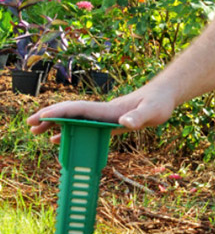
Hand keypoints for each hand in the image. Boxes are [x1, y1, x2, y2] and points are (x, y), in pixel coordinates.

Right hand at [27, 84, 175, 144]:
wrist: (167, 95)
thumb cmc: (160, 103)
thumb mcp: (153, 112)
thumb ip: (139, 118)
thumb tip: (124, 123)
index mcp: (109, 110)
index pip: (79, 110)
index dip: (60, 113)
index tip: (41, 117)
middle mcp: (104, 111)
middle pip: (72, 113)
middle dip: (51, 117)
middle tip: (30, 126)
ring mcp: (107, 116)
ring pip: (77, 120)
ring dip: (57, 124)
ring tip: (38, 133)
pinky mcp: (112, 122)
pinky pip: (86, 127)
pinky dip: (72, 132)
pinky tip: (63, 139)